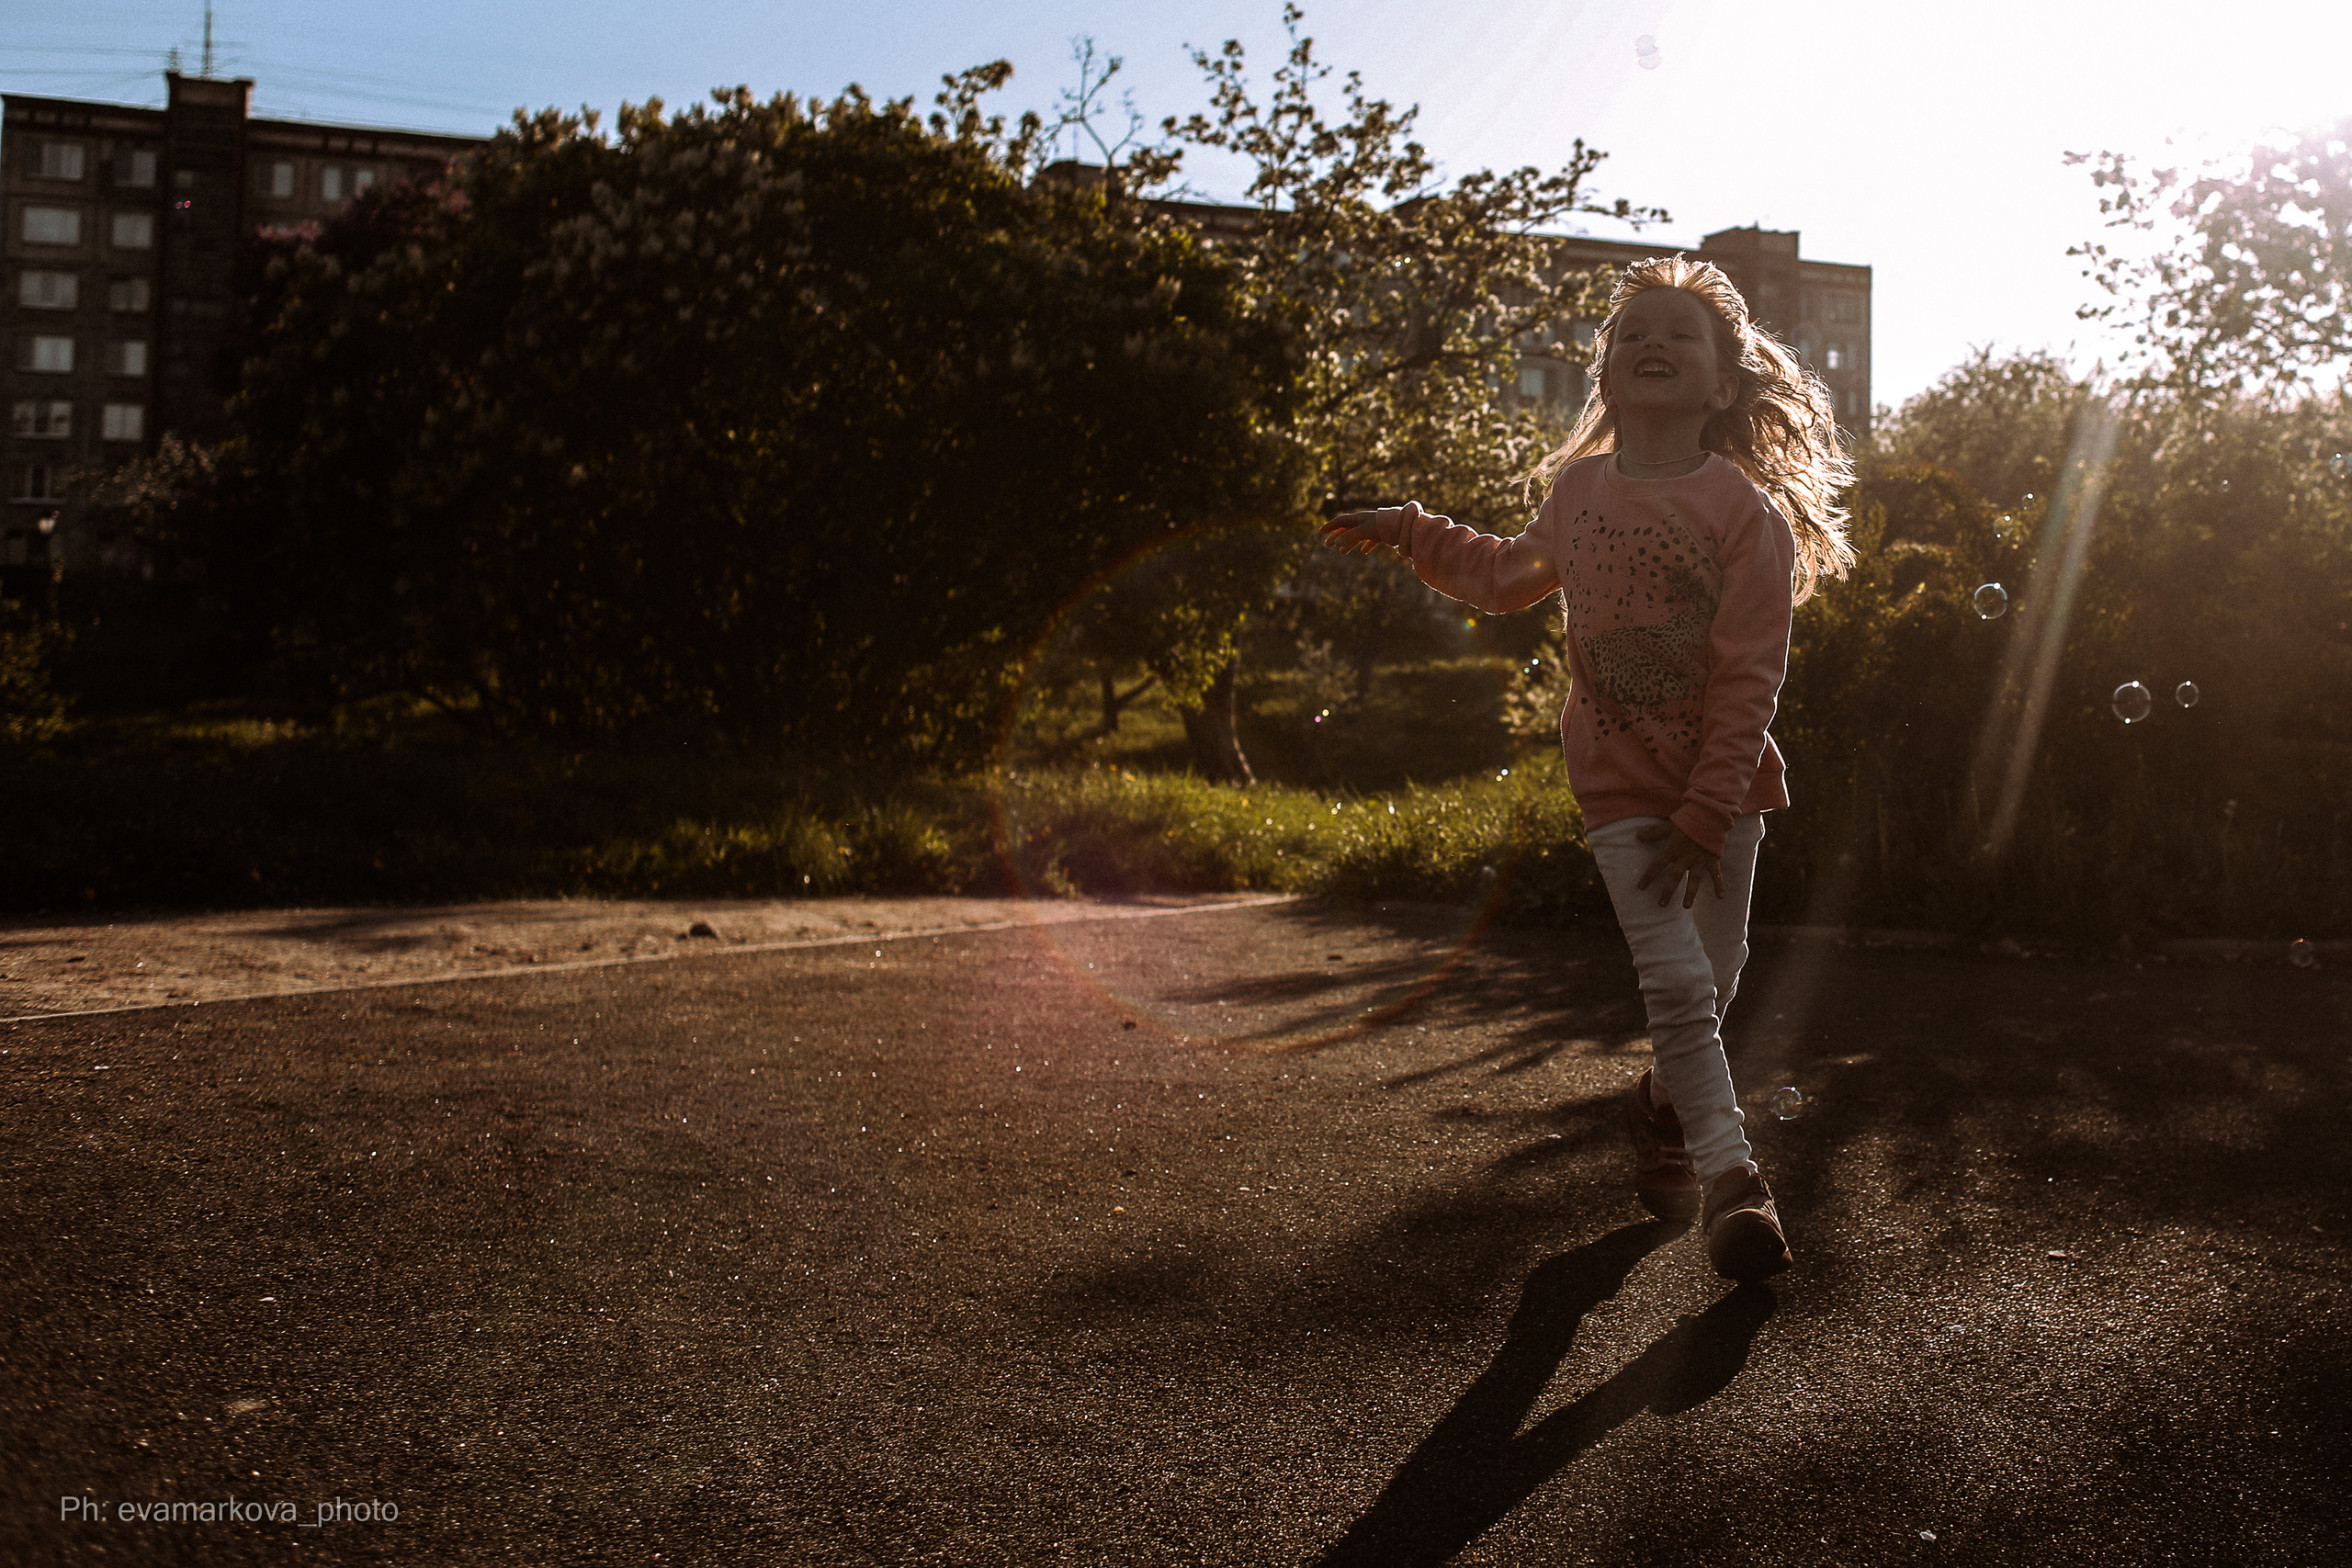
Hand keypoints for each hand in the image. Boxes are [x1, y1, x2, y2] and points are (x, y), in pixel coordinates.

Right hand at [1318, 500, 1437, 553]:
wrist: (1406, 526)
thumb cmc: (1386, 526)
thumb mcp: (1365, 531)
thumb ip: (1350, 536)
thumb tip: (1335, 542)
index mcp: (1360, 518)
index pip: (1341, 521)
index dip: (1330, 527)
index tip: (1320, 533)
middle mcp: (1366, 521)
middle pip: (1348, 528)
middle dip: (1337, 536)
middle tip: (1327, 545)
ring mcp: (1374, 527)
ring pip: (1358, 535)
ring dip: (1349, 543)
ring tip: (1342, 552)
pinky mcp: (1383, 533)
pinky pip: (1370, 539)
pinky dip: (1365, 545)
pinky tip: (1363, 551)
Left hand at [1634, 822, 1722, 908]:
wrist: (1710, 814)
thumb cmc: (1688, 819)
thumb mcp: (1669, 825)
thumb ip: (1654, 833)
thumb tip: (1637, 835)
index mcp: (1673, 849)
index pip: (1657, 865)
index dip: (1648, 876)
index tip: (1641, 887)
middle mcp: (1685, 857)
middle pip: (1675, 877)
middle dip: (1668, 891)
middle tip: (1661, 905)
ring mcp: (1700, 860)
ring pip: (1694, 880)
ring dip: (1690, 894)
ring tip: (1686, 906)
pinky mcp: (1712, 859)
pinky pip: (1716, 875)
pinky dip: (1719, 885)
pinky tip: (1720, 897)